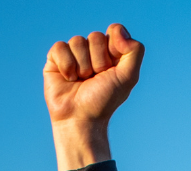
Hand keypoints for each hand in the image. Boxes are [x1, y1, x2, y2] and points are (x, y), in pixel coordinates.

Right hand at [44, 24, 143, 170]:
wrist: (81, 118)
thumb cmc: (104, 101)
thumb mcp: (128, 78)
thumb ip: (134, 52)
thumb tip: (118, 32)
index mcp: (112, 54)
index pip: (114, 31)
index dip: (114, 48)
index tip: (112, 68)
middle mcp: (93, 52)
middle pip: (96, 37)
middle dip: (99, 61)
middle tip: (96, 79)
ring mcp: (74, 54)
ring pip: (78, 41)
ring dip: (83, 66)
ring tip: (82, 81)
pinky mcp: (56, 58)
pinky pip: (60, 47)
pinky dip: (67, 65)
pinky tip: (68, 79)